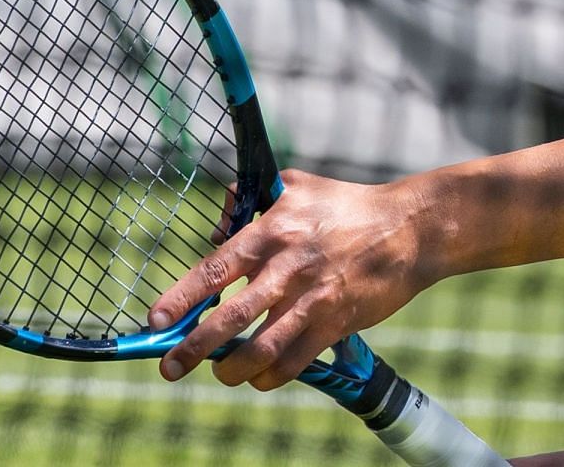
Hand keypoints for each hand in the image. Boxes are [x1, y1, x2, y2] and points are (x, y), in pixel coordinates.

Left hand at [149, 169, 432, 390]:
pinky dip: (270, 376)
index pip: (216, 268)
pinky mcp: (335, 322)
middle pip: (229, 318)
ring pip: (260, 349)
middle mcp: (288, 268)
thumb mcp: (299, 186)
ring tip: (221, 374)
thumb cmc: (349, 205)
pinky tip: (259, 377)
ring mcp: (313, 299)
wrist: (409, 229)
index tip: (155, 321)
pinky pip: (293, 362)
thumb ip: (254, 198)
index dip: (181, 298)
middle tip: (169, 368)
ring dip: (231, 370)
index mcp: (274, 230)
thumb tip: (221, 215)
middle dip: (192, 349)